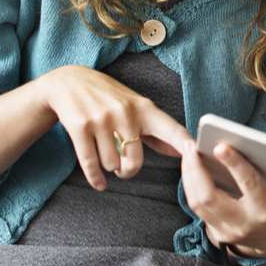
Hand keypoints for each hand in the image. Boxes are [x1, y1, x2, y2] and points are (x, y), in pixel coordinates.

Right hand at [37, 65, 192, 190]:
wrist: (69, 82)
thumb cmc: (110, 98)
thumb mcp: (136, 108)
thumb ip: (158, 132)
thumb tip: (182, 152)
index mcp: (144, 108)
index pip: (170, 128)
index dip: (184, 143)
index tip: (196, 155)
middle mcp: (125, 113)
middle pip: (135, 160)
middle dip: (129, 170)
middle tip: (123, 168)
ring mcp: (102, 119)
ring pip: (111, 163)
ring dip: (110, 167)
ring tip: (108, 158)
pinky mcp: (80, 126)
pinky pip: (90, 163)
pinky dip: (95, 178)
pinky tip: (99, 183)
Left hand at [181, 141, 265, 257]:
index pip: (248, 185)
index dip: (234, 164)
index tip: (220, 147)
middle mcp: (243, 223)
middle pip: (209, 197)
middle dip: (196, 169)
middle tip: (190, 146)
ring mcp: (227, 231)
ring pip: (197, 203)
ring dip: (188, 176)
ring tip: (187, 152)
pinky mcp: (216, 232)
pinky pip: (197, 207)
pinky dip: (191, 186)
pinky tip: (191, 167)